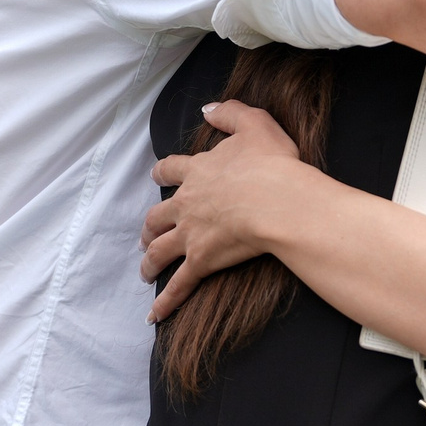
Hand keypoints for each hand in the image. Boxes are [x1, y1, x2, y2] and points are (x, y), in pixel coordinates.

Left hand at [139, 100, 317, 319]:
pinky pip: (178, 286)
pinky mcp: (201, 261)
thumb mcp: (255, 124)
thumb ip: (229, 113)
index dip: (162, 174)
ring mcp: (190, 234)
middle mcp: (186, 204)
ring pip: (159, 250)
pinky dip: (164, 302)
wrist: (280, 202)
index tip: (156, 178)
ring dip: (149, 261)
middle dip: (149, 226)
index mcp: (198, 171)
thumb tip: (208, 109)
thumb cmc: (273, 164)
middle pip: (156, 216)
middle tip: (147, 235)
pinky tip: (154, 316)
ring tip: (145, 270)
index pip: (170, 170)